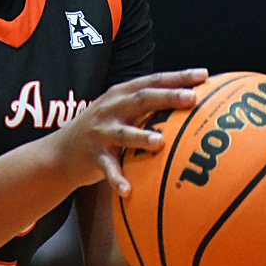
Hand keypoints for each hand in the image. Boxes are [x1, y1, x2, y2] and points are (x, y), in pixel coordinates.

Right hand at [53, 68, 207, 195]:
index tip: (203, 75)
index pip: (153, 81)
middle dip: (167, 98)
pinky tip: (128, 190)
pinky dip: (117, 179)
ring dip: (141, 137)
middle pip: (142, 99)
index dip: (178, 77)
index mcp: (122, 94)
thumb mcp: (122, 111)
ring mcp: (101, 132)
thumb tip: (192, 102)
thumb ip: (148, 106)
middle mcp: (111, 108)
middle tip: (191, 98)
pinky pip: (108, 168)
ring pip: (123, 133)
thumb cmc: (104, 129)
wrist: (62, 152)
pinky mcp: (94, 156)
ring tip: (159, 142)